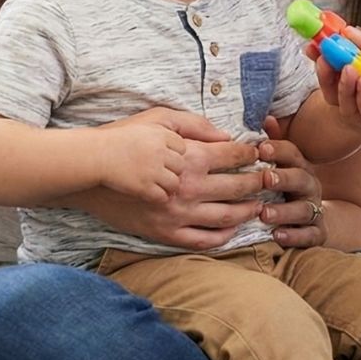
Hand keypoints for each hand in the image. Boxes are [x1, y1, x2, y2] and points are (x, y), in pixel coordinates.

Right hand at [70, 107, 266, 249]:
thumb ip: (196, 125)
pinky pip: (204, 240)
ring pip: (227, 217)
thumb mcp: (160, 119)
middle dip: (258, 182)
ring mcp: (178, 214)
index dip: (252, 155)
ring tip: (258, 205)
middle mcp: (189, 188)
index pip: (234, 157)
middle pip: (238, 187)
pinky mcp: (166, 233)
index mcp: (190, 158)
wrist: (91, 172)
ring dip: (248, 211)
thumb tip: (226, 136)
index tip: (260, 154)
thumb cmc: (125, 139)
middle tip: (269, 179)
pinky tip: (233, 228)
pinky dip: (224, 237)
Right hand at [95, 116, 187, 201]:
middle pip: (182, 168)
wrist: (93, 155)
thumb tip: (222, 136)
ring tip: (147, 177)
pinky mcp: (143, 188)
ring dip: (164, 184)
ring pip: (175, 184)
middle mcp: (160, 152)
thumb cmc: (123, 136)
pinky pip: (163, 196)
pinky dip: (155, 195)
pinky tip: (143, 189)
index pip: (184, 149)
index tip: (157, 152)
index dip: (172, 153)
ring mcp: (152, 171)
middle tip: (152, 167)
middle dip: (171, 170)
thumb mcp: (156, 119)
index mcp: (163, 134)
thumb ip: (192, 124)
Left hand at [253, 116, 327, 248]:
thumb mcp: (285, 166)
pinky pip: (309, 236)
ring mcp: (314, 210)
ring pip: (303, 209)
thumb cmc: (291, 189)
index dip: (279, 150)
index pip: (293, 154)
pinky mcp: (316, 233)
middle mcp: (310, 187)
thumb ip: (275, 144)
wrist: (320, 220)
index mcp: (300, 168)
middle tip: (265, 178)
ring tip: (264, 213)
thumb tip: (266, 117)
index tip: (261, 148)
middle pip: (300, 179)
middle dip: (283, 178)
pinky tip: (277, 236)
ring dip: (283, 211)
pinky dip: (294, 236)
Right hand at [306, 27, 360, 151]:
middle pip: (343, 81)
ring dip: (342, 82)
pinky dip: (360, 98)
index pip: (350, 57)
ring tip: (344, 67)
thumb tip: (348, 32)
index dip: (332, 49)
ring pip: (350, 100)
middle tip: (319, 54)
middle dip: (328, 68)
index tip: (315, 38)